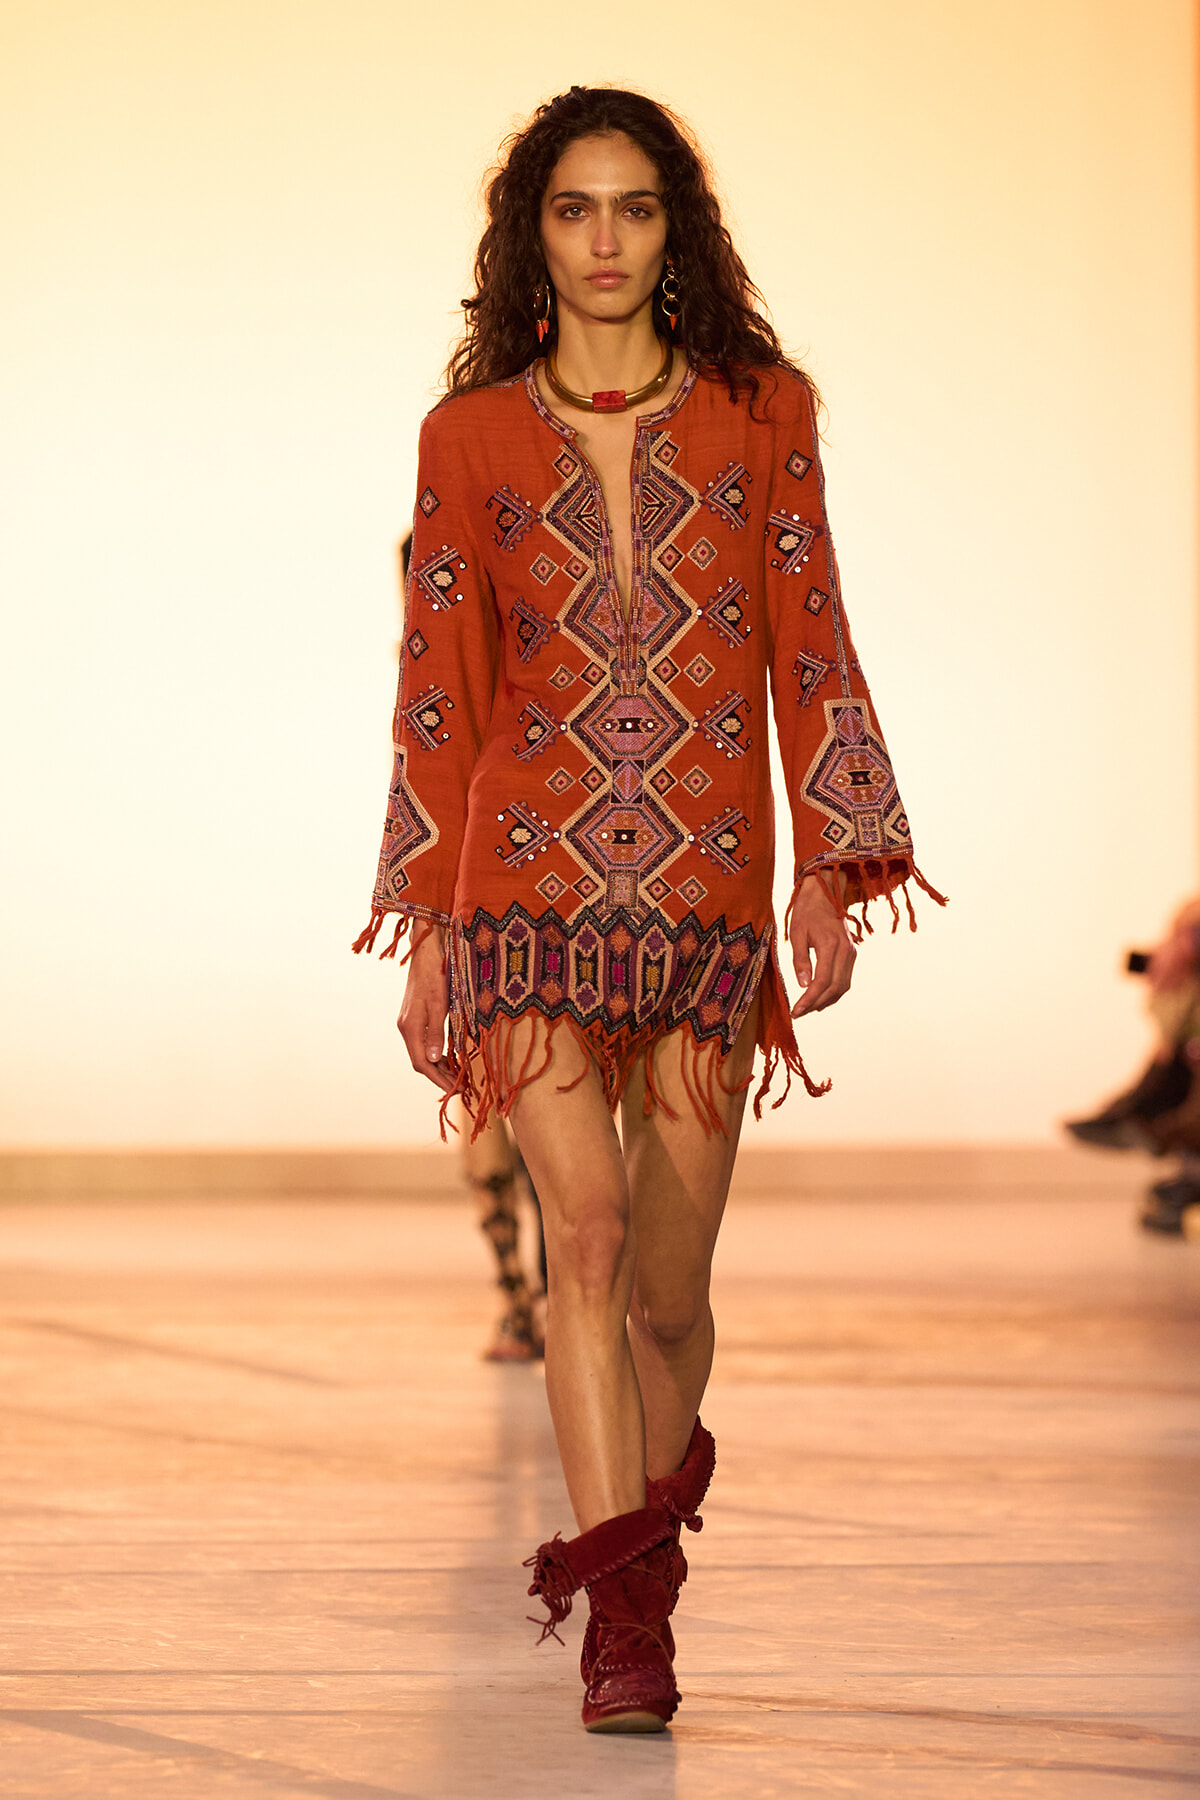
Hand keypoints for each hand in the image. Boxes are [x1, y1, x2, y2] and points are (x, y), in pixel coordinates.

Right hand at [398, 924, 456, 1092]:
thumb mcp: (440, 1004)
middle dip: (440, 1076)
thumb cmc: (436, 974)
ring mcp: (409, 1022)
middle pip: (421, 1062)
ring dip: (439, 1066)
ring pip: (422, 1053)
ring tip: (458, 1076)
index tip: (455, 1090)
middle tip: (461, 1087)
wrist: (426, 951)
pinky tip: (450, 1057)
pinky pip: (424, 1042)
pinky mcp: (415, 1017)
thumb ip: (437, 1032)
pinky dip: (437, 1053)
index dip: (438, 1079)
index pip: (421, 1063)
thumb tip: (433, 1060)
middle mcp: (406, 1027)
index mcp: (410, 1027)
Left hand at [790, 874, 855, 1016]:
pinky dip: (834, 991)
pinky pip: (845, 978)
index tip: (796, 1011)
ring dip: (826, 1000)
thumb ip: (800, 960)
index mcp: (830, 945)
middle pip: (834, 988)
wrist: (825, 892)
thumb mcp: (797, 933)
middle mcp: (845, 951)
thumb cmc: (807, 910)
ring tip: (808, 1009)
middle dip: (816, 1004)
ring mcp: (851, 952)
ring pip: (843, 986)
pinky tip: (821, 997)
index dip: (809, 1000)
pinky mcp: (851, 953)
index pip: (822, 981)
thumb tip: (803, 985)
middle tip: (799, 1013)